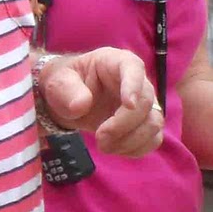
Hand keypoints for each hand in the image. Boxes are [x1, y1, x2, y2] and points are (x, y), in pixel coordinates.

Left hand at [38, 50, 163, 156]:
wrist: (68, 100)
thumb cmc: (65, 84)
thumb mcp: (58, 81)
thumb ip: (66, 90)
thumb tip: (81, 106)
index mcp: (116, 62)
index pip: (134, 68)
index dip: (134, 86)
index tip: (127, 105)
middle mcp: (137, 81)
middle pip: (146, 102)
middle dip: (123, 125)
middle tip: (100, 138)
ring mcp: (144, 104)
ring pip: (154, 123)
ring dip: (131, 140)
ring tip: (104, 146)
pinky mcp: (145, 124)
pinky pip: (153, 138)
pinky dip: (136, 149)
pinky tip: (116, 148)